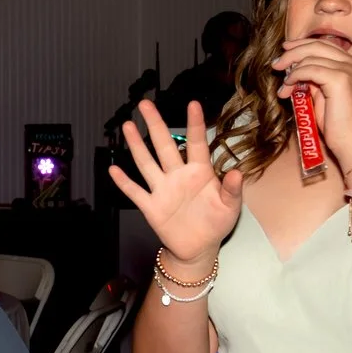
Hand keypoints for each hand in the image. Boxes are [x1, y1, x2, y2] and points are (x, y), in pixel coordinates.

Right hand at [107, 100, 244, 265]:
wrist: (198, 248)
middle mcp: (178, 176)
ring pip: (146, 163)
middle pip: (164, 146)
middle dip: (155, 125)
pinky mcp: (152, 206)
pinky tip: (114, 169)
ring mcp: (163, 190)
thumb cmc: (216, 223)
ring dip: (136, 145)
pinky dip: (124, 182)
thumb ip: (233, 190)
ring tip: (128, 126)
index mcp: (199, 172)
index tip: (192, 105)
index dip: (194, 124)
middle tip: (145, 104)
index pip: (196, 143)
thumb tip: (238, 173)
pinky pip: (136, 192)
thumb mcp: (230, 207)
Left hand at [273, 37, 351, 167]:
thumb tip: (295, 73)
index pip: (325, 45)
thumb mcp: (324, 97)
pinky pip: (309, 70)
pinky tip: (287, 89)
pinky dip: (295, 77)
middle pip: (317, 45)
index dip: (302, 45)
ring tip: (283, 88)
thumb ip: (314, 82)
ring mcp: (349, 70)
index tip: (285, 50)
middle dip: (292, 52)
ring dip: (291, 71)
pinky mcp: (341, 80)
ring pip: (311, 57)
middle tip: (276, 64)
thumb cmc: (340, 127)